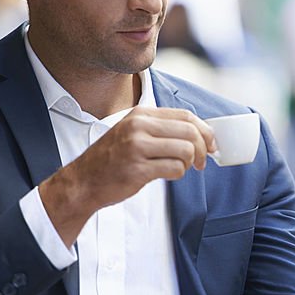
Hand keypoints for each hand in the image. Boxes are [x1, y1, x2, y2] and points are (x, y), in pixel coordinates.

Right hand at [39, 107, 216, 244]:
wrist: (83, 181)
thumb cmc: (112, 159)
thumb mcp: (132, 131)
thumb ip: (161, 128)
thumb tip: (200, 133)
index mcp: (140, 114)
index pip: (185, 115)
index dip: (205, 130)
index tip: (211, 144)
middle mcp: (138, 126)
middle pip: (190, 132)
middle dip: (203, 149)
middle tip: (202, 162)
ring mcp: (137, 147)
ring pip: (186, 150)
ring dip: (189, 163)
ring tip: (179, 168)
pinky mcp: (138, 169)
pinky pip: (175, 169)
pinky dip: (178, 174)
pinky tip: (166, 175)